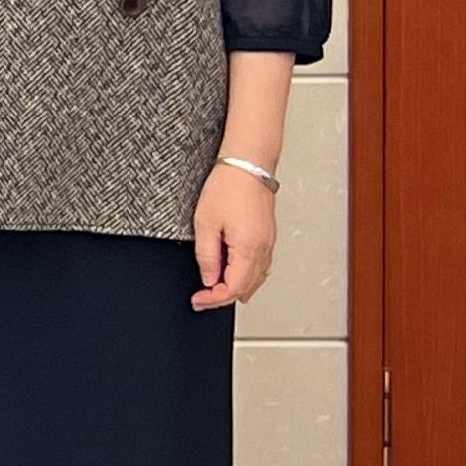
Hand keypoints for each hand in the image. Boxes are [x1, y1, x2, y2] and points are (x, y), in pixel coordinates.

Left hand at [192, 161, 278, 310]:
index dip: (213, 299)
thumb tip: (208, 278)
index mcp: (248, 249)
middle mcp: (263, 249)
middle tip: (203, 299)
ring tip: (216, 293)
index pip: (233, 288)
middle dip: (223, 297)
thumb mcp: (205, 223)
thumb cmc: (228, 187)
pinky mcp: (268, 236)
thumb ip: (207, 255)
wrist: (247, 165)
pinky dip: (248, 277)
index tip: (198, 300)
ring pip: (256, 279)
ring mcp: (268, 243)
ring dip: (237, 289)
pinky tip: (237, 276)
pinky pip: (261, 266)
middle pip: (246, 287)